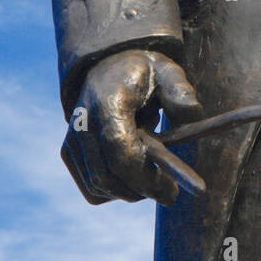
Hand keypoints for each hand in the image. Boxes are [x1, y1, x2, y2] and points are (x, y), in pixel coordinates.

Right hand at [62, 49, 203, 205]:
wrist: (107, 68)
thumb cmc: (143, 74)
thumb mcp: (168, 72)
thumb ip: (180, 92)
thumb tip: (192, 115)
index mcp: (107, 103)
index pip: (120, 153)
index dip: (146, 179)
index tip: (172, 191)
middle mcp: (82, 124)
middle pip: (107, 178)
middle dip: (142, 191)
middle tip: (170, 191)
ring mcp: (72, 140)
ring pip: (99, 188)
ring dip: (130, 191)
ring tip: (152, 174)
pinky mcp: (69, 153)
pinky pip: (92, 189)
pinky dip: (115, 191)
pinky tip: (133, 174)